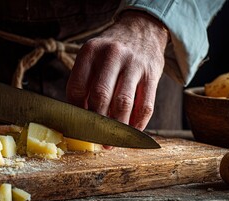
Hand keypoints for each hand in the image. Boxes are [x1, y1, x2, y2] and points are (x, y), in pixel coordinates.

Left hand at [66, 11, 168, 129]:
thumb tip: (82, 118)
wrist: (142, 29)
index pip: (77, 88)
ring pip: (123, 103)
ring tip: (111, 141)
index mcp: (91, 51)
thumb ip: (86, 82)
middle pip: (100, 96)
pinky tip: (130, 132)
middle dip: (96, 123)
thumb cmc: (112, 52)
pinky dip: (137, 124)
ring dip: (116, 128)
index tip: (78, 124)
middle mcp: (112, 54)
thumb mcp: (93, 57)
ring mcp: (134, 64)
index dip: (76, 111)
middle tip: (94, 138)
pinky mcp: (152, 74)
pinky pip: (145, 106)